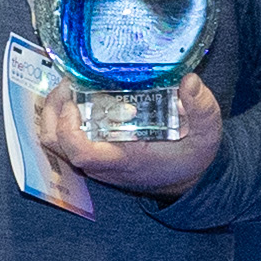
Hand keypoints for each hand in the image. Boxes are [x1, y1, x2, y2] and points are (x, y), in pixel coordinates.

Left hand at [40, 76, 223, 200]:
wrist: (187, 179)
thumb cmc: (192, 156)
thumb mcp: (207, 133)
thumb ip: (202, 108)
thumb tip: (190, 81)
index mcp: (125, 159)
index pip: (81, 154)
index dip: (68, 129)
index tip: (74, 102)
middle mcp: (103, 164)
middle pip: (56, 145)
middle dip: (53, 112)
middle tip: (67, 81)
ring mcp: (96, 160)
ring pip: (55, 142)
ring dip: (54, 113)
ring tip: (68, 85)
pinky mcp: (95, 154)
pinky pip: (65, 139)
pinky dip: (62, 117)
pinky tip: (76, 95)